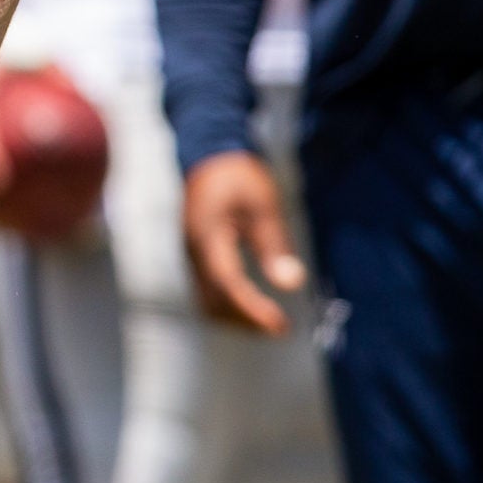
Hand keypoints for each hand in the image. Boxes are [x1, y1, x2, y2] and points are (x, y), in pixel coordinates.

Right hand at [183, 150, 307, 334]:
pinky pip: (206, 289)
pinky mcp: (195, 254)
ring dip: (235, 316)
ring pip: (206, 299)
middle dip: (244, 320)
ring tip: (267, 322)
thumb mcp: (263, 204)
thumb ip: (274, 244)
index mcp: (208, 237)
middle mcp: (193, 251)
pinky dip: (228, 303)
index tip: (279, 326)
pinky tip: (249, 303)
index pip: (228, 283)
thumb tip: (291, 283)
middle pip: (213, 300)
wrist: (206, 153)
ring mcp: (191, 254)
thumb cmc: (236, 176)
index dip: (252, 309)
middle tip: (279, 328)